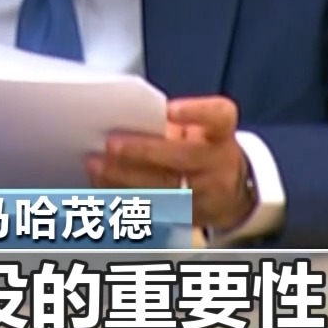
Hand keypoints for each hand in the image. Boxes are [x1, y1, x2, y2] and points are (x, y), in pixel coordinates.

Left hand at [88, 96, 253, 229]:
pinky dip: (123, 195)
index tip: (169, 110)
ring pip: (163, 188)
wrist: (231, 193)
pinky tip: (102, 185)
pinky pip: (152, 208)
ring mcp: (207, 194)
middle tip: (111, 144)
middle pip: (182, 157)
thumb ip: (170, 123)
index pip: (217, 117)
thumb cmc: (203, 149)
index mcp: (221, 132)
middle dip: (143, 151)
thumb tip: (122, 119)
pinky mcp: (189, 217)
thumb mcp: (198, 130)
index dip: (195, 112)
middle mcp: (218, 163)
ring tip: (96, 165)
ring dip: (124, 177)